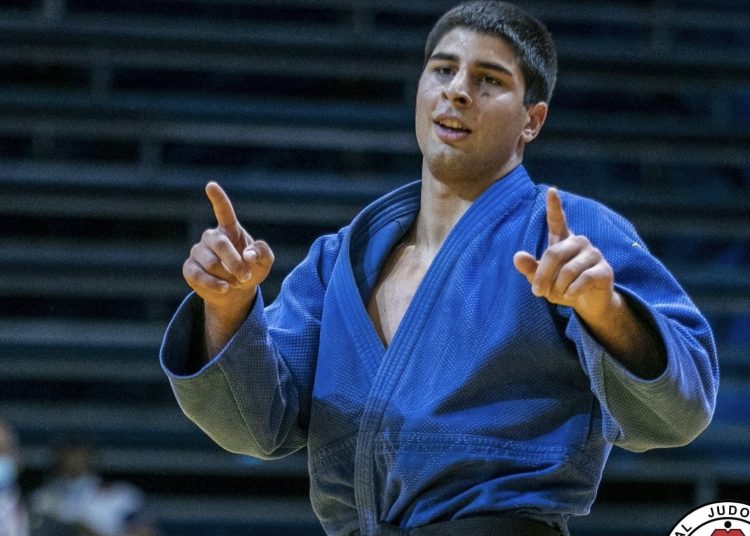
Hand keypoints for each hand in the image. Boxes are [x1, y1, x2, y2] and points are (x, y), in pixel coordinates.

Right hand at [183, 182, 273, 320]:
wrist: (235, 292)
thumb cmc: (250, 270)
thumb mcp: (264, 262)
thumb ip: (262, 253)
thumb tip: (248, 255)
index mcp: (230, 230)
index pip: (223, 211)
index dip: (218, 198)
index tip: (211, 185)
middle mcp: (211, 237)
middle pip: (220, 244)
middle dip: (235, 263)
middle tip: (245, 276)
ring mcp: (198, 251)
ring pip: (211, 263)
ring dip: (227, 276)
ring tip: (235, 282)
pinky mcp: (189, 268)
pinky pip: (199, 275)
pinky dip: (214, 284)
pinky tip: (224, 288)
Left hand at [513, 187, 614, 318]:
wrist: (588, 303)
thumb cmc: (562, 287)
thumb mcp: (542, 280)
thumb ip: (530, 269)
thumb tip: (517, 256)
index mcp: (563, 241)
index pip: (557, 221)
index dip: (554, 206)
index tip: (551, 190)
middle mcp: (580, 242)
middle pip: (554, 254)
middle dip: (542, 276)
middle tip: (537, 292)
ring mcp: (594, 254)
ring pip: (567, 270)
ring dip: (557, 287)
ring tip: (557, 295)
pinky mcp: (604, 269)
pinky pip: (583, 279)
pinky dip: (572, 291)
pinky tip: (571, 295)